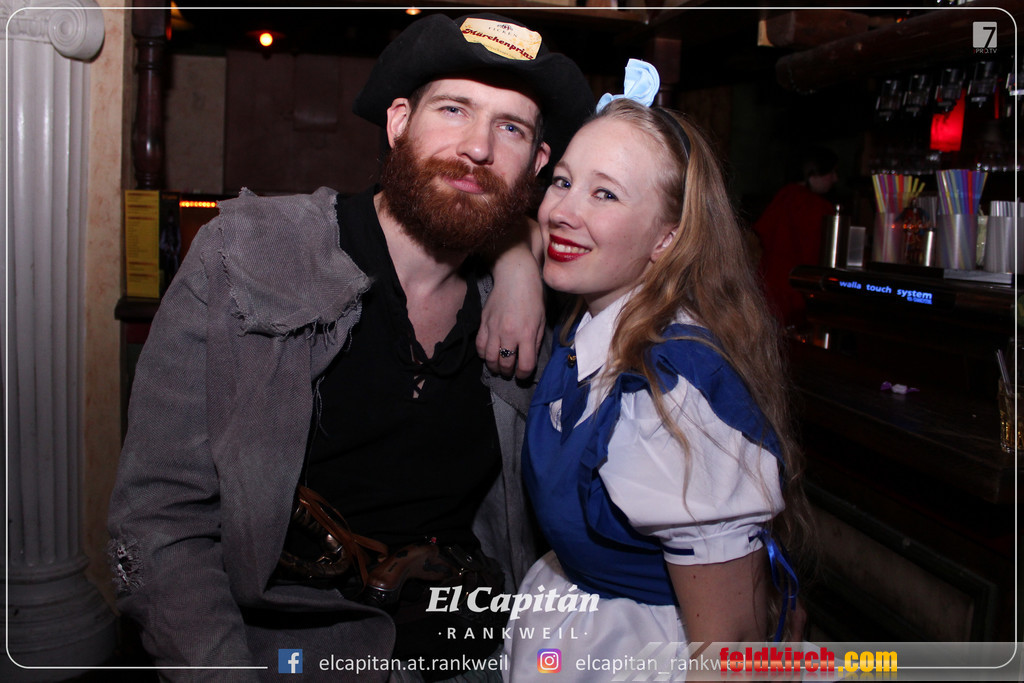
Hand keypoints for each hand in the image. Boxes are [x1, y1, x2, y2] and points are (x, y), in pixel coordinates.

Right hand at [477, 221, 544, 378]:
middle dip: (508, 372)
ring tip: (499, 366)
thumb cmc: (533, 297)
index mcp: (526, 333)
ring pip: (490, 358)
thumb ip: (536, 341)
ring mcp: (494, 328)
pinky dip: (483, 354)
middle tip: (510, 371)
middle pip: (505, 364)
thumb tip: (529, 358)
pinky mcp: (483, 322)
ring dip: (494, 367)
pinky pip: (479, 346)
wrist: (515, 276)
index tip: (523, 374)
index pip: (524, 365)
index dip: (524, 375)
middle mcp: (509, 334)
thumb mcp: (542, 320)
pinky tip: (489, 354)